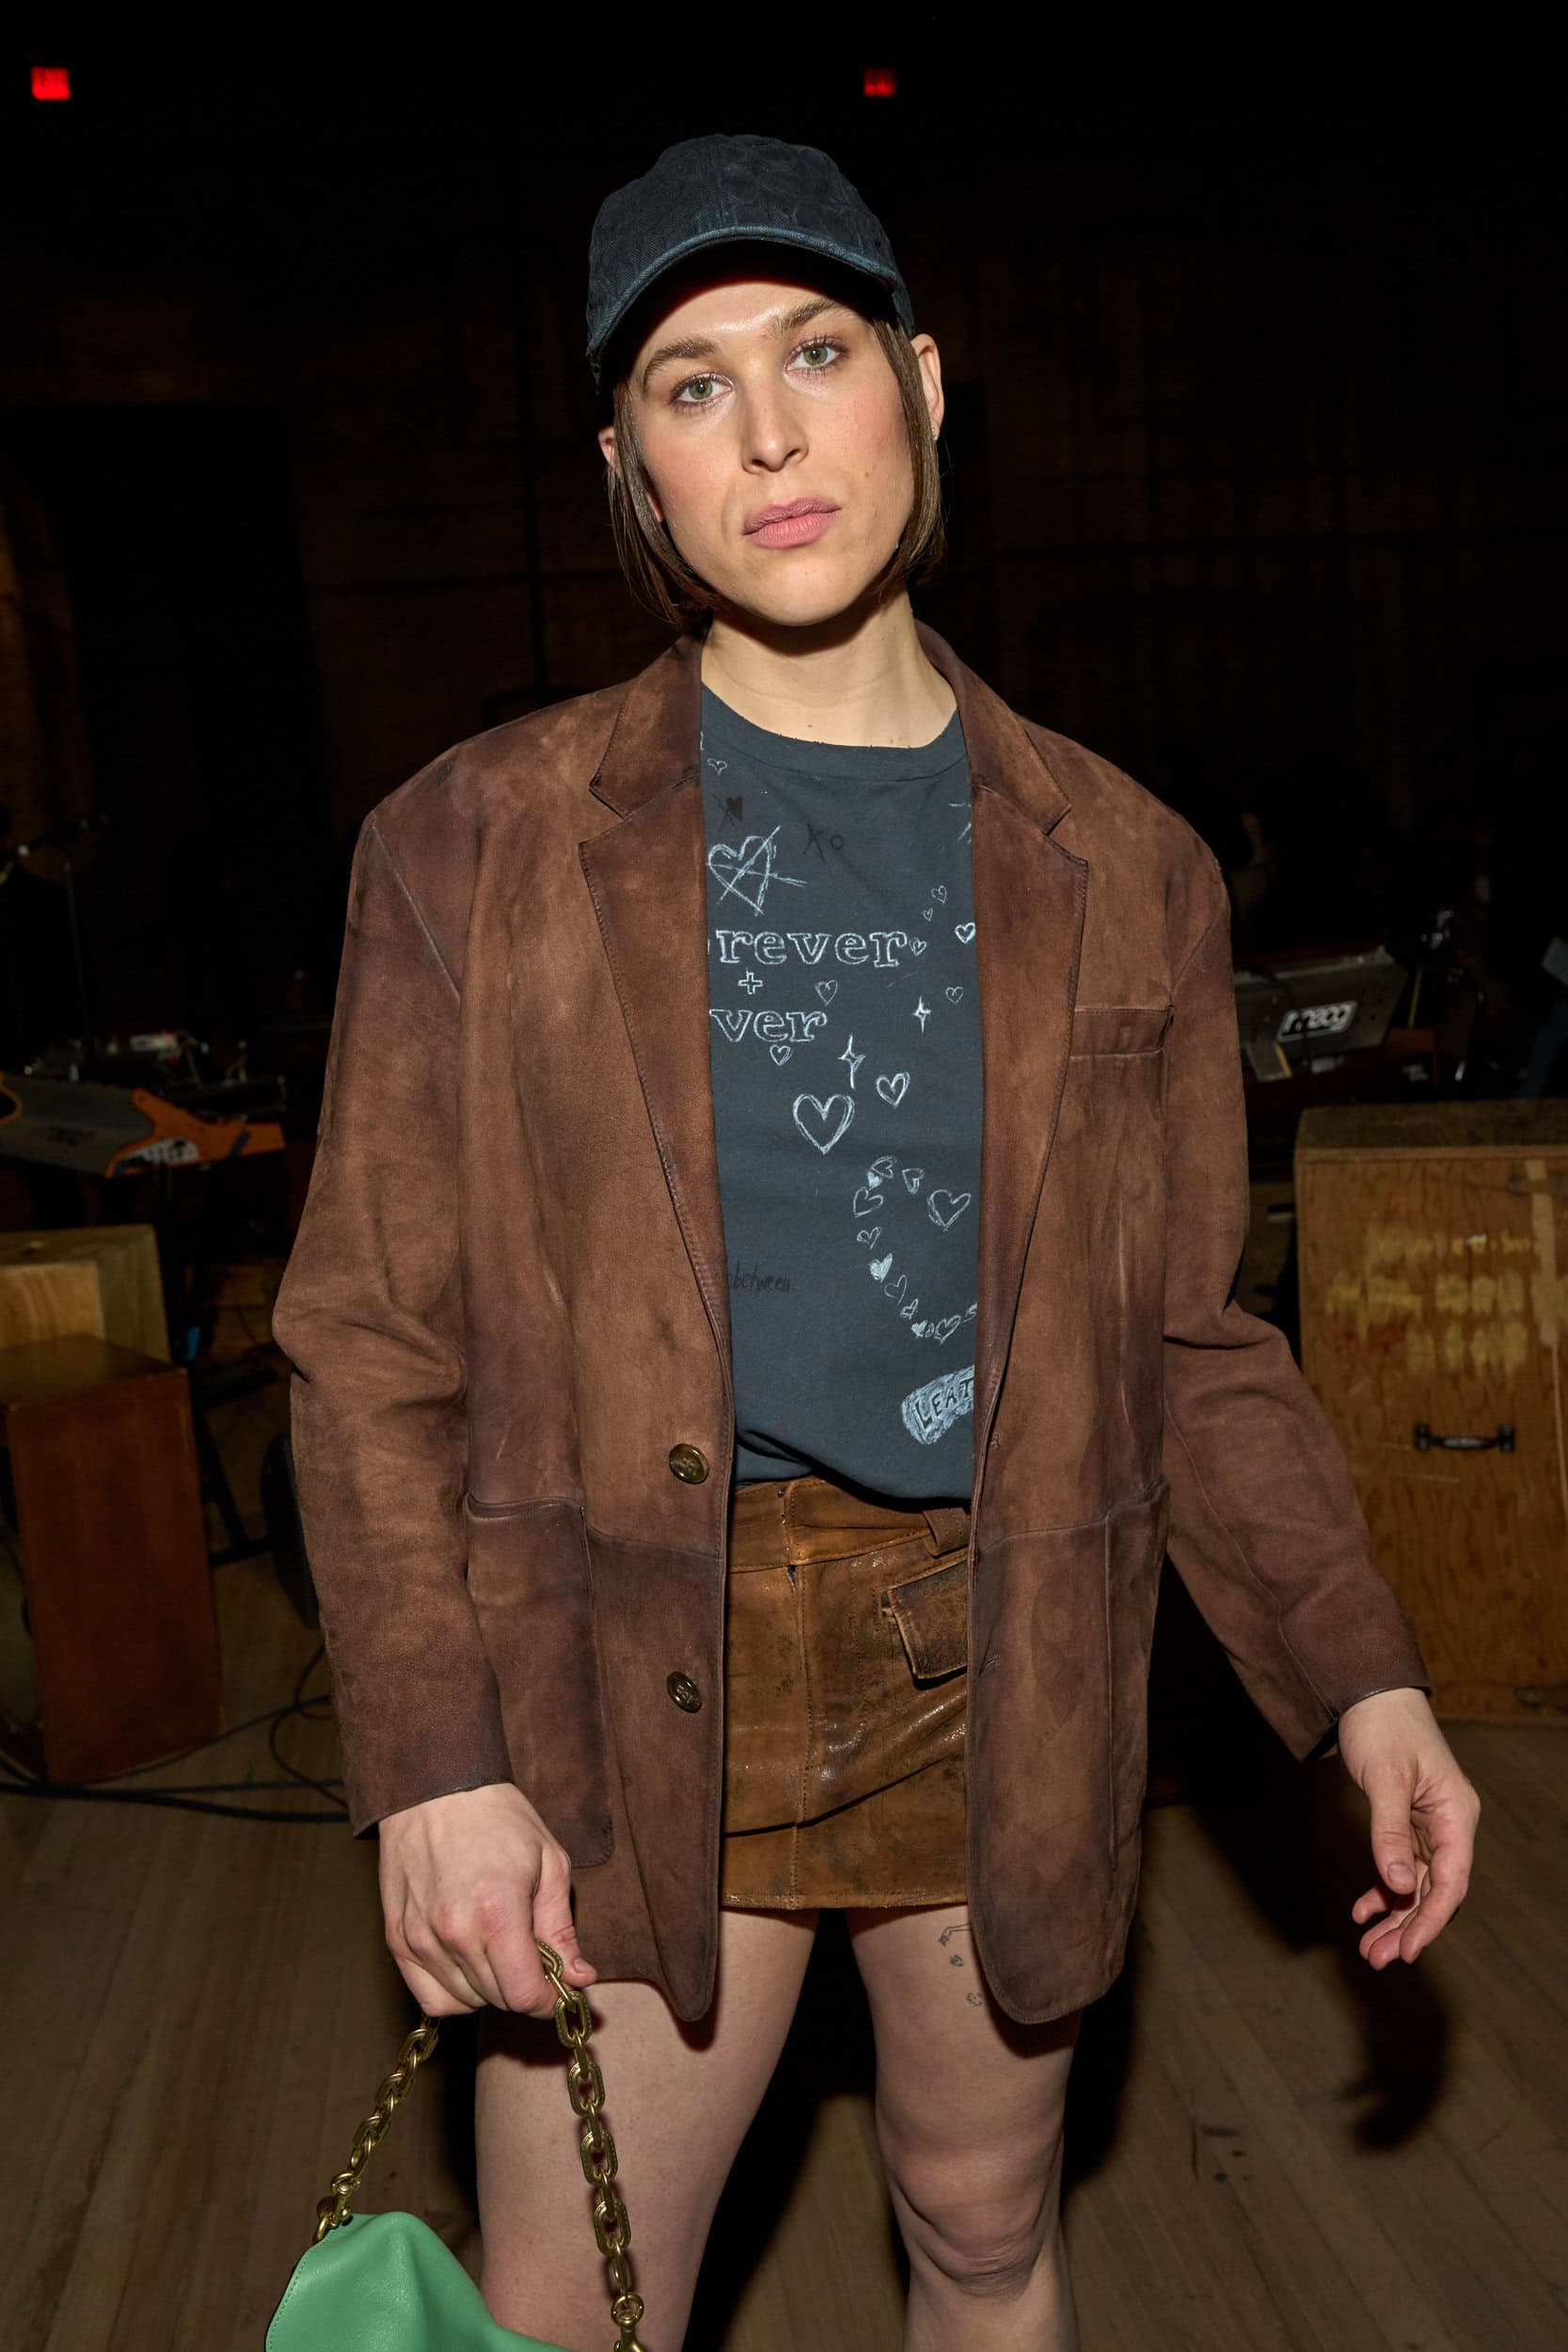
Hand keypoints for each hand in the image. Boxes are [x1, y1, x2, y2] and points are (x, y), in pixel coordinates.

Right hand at [376, 1782, 598, 2018]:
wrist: (434, 1789)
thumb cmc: (498, 1819)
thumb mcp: (549, 1863)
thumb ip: (562, 1930)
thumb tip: (579, 1979)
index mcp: (497, 1913)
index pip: (524, 1996)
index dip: (548, 2001)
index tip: (558, 1988)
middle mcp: (454, 1933)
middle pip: (498, 2001)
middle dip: (524, 1988)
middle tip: (533, 1957)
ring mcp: (420, 1939)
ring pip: (466, 2002)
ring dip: (490, 1988)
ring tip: (499, 1947)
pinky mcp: (397, 1940)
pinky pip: (430, 1997)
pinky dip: (455, 1993)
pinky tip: (469, 1962)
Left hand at [1334, 1688, 1479, 1967]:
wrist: (1370, 1693)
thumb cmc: (1383, 1727)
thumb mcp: (1385, 1778)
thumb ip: (1390, 1832)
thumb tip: (1399, 1885)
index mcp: (1456, 1815)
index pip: (1451, 1881)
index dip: (1430, 1920)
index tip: (1408, 1951)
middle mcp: (1448, 1826)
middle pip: (1434, 1891)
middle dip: (1408, 1927)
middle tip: (1377, 1959)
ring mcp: (1428, 1827)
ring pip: (1415, 1885)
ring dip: (1394, 1917)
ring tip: (1369, 1949)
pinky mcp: (1406, 1824)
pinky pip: (1399, 1867)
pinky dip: (1382, 1890)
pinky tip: (1362, 1909)